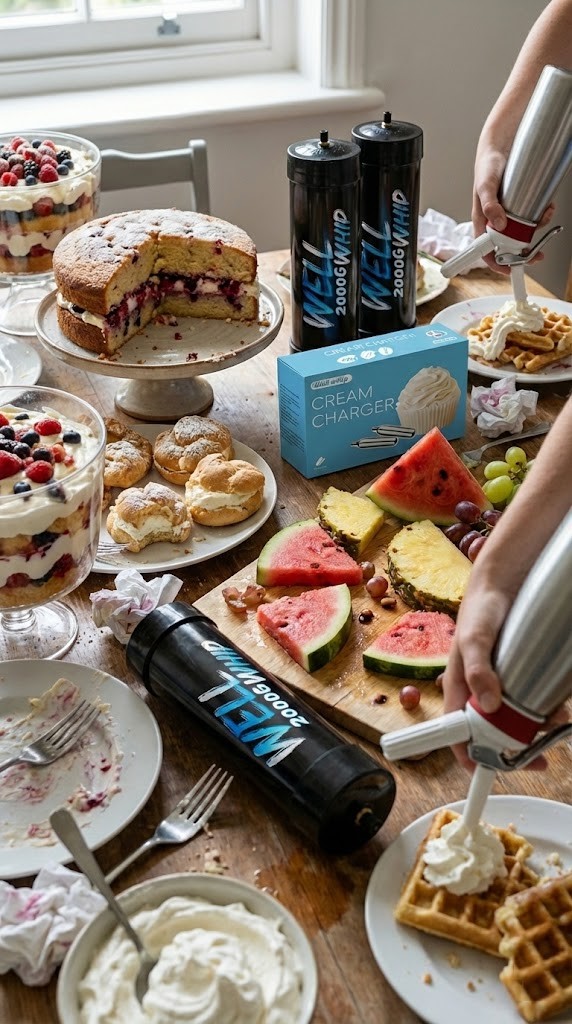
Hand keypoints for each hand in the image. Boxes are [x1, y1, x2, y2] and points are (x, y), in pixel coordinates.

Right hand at [440, 594, 569, 771]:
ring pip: (512, 722)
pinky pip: (527, 703)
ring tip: (556, 725)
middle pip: (490, 736)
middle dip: (514, 748)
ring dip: (533, 730)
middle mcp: (476, 693)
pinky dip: (542, 710)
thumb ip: (477, 670)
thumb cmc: (479, 611)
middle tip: (540, 755)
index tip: (493, 771)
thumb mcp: (475, 639)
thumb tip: (489, 705)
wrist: (502, 586)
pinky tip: (557, 707)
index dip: (472, 758)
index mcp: (457, 690)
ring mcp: (496, 687)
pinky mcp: (514, 679)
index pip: (456, 736)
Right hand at [472, 138, 553, 274]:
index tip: (510, 269)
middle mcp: (494, 220)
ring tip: (545, 218)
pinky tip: (546, 208)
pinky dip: (541, 215)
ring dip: (536, 230)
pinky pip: (531, 216)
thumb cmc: (487, 165)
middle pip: (508, 245)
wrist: (500, 145)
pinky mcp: (519, 204)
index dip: (497, 264)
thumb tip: (498, 224)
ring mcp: (508, 213)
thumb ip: (489, 205)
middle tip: (538, 253)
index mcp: (482, 222)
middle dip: (524, 250)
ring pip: (522, 231)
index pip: (486, 251)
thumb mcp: (486, 185)